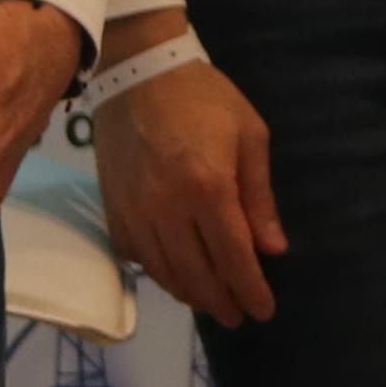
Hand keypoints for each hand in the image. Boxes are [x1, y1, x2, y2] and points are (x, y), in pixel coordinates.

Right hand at [88, 15, 287, 325]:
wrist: (140, 70)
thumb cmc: (206, 98)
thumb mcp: (250, 136)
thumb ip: (260, 197)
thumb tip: (273, 249)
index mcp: (209, 187)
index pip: (233, 257)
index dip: (250, 290)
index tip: (263, 311)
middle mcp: (168, 207)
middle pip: (196, 275)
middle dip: (221, 302)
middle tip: (238, 316)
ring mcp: (135, 211)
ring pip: (163, 272)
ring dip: (190, 294)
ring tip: (211, 302)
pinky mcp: (112, 208)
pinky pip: (135, 256)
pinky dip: (157, 273)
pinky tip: (175, 274)